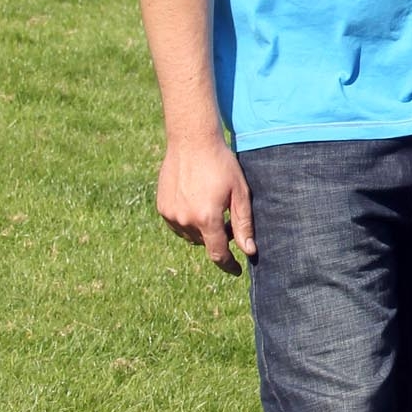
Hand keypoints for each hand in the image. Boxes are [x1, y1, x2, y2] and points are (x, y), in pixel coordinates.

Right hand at [155, 137, 254, 273]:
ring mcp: (170, 214)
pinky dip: (189, 222)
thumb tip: (249, 250)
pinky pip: (177, 224)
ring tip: (212, 208)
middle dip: (218, 238)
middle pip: (205, 243)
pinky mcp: (162, 206)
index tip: (236, 270)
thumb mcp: (239, 193)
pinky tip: (197, 203)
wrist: (191, 141)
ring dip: (202, 230)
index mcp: (206, 218)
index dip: (228, 265)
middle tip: (227, 219)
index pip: (218, 254)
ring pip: (190, 235)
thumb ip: (244, 224)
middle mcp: (185, 220)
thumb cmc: (220, 164)